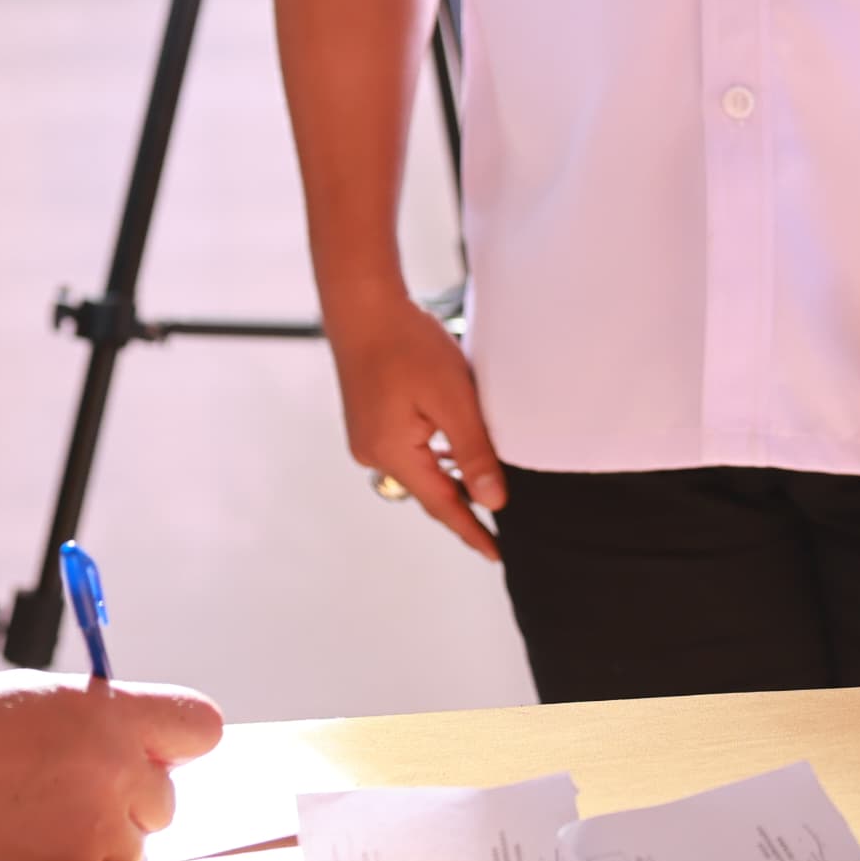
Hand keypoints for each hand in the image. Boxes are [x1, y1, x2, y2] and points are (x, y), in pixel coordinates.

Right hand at [0, 668, 225, 860]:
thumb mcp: (17, 698)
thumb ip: (83, 719)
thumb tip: (111, 742)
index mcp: (105, 713)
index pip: (199, 727)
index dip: (172, 740)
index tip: (145, 748)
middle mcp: (114, 775)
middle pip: (166, 800)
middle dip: (125, 799)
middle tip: (62, 793)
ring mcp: (93, 838)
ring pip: (130, 851)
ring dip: (94, 843)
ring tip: (23, 826)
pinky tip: (6, 855)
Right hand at [326, 292, 503, 560]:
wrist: (363, 306)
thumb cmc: (408, 345)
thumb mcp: (453, 400)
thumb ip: (474, 453)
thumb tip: (493, 502)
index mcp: (394, 453)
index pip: (442, 507)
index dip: (472, 531)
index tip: (495, 554)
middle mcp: (374, 453)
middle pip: (428, 491)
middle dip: (461, 506)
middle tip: (496, 527)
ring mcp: (366, 437)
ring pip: (417, 470)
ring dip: (447, 476)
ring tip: (481, 483)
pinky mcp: (366, 420)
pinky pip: (405, 451)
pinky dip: (431, 455)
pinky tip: (451, 444)